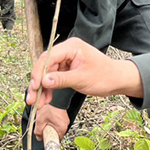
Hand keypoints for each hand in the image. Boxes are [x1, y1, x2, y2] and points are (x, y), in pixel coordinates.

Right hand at [26, 37, 143, 106]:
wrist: (117, 80)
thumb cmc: (104, 76)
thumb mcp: (82, 79)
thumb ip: (62, 80)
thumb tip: (44, 81)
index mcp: (71, 47)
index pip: (48, 57)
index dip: (39, 73)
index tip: (35, 87)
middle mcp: (67, 50)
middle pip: (45, 65)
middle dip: (37, 83)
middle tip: (31, 98)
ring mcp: (66, 59)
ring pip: (47, 73)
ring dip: (42, 89)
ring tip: (38, 103)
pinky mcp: (67, 68)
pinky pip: (54, 78)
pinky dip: (50, 88)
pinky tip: (46, 99)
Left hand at [33, 104, 69, 139]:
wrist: (55, 98)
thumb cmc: (49, 108)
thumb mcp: (40, 121)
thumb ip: (38, 131)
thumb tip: (39, 137)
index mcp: (61, 128)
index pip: (56, 140)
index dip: (50, 139)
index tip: (46, 137)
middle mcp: (66, 125)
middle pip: (57, 133)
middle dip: (50, 132)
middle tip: (44, 127)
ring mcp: (66, 120)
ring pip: (57, 127)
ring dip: (52, 126)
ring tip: (46, 120)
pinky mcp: (64, 116)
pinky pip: (59, 122)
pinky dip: (54, 121)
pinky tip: (49, 117)